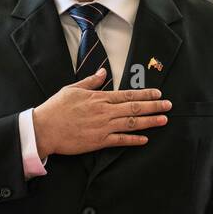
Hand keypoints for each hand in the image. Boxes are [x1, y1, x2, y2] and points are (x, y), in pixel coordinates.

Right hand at [32, 67, 170, 157]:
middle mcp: (105, 112)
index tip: (158, 93)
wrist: (44, 129)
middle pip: (134, 108)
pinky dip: (134, 140)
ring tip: (163, 120)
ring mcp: (103, 127)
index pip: (127, 94)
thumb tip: (103, 72)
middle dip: (154, 106)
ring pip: (132, 123)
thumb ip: (91, 82)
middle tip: (168, 105)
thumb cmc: (56, 108)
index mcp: (99, 98)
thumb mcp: (73, 89)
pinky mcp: (99, 141)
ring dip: (150, 122)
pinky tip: (145, 139)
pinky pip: (120, 140)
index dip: (145, 94)